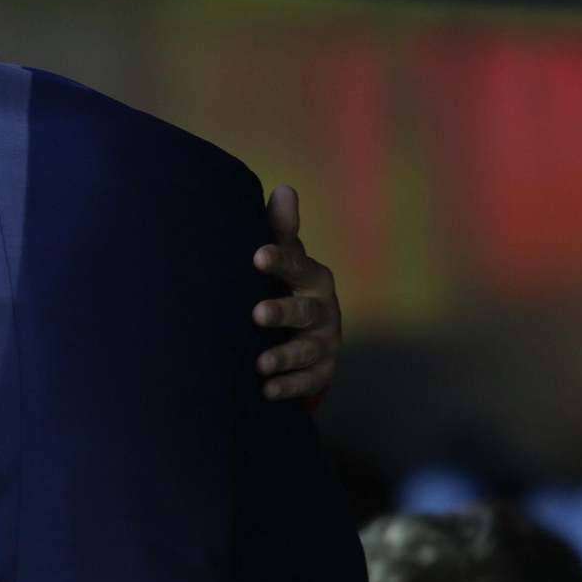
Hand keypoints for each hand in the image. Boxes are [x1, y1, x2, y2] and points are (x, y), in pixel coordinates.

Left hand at [252, 186, 340, 400]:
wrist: (305, 330)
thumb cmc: (287, 285)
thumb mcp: (285, 259)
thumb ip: (280, 229)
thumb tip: (284, 189)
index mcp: (312, 277)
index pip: (296, 265)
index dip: (279, 261)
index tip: (258, 256)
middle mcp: (323, 310)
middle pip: (305, 312)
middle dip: (283, 313)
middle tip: (258, 314)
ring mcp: (324, 343)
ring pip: (307, 350)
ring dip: (284, 357)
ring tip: (261, 364)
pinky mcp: (322, 371)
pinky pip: (309, 381)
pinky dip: (289, 387)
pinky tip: (267, 391)